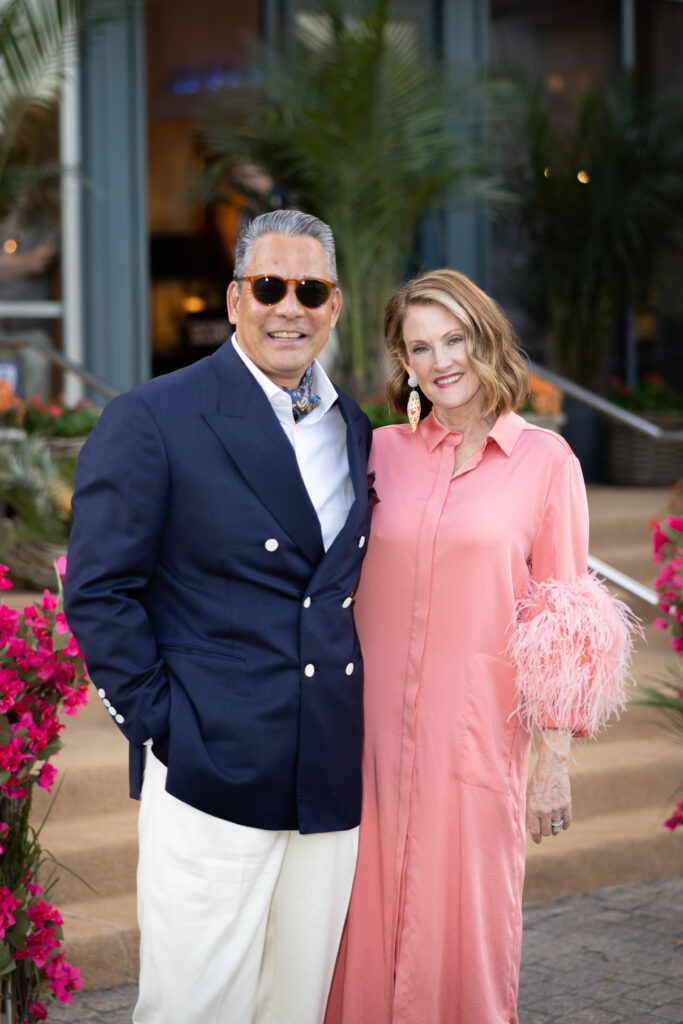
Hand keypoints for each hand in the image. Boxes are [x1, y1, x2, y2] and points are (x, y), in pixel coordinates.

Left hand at [526, 729, 571, 844]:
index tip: (537, 841)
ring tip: (553, 827)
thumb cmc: (537, 780)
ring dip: (555, 829)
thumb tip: (531, 827)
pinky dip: (565, 825)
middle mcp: (544, 810)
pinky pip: (567, 821)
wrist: (552, 767)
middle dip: (545, 832)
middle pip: (546, 832)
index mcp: (532, 808)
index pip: (535, 831)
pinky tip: (563, 824)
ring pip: (557, 828)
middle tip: (545, 830)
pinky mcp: (566, 804)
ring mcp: (556, 808)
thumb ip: (530, 811)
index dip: (536, 838)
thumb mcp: (529, 794)